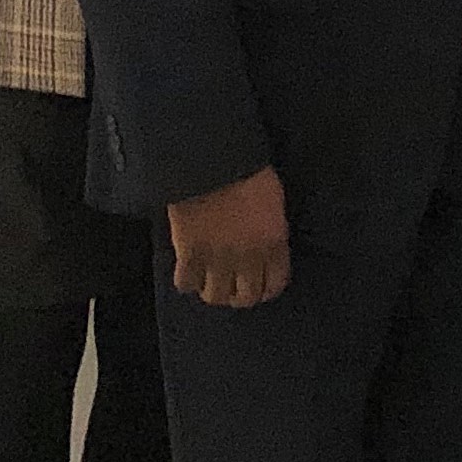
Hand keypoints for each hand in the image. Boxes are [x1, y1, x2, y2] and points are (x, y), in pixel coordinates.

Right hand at [166, 166, 289, 308]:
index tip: (262, 287)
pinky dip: (187, 282)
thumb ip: (272, 230)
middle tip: (234, 288)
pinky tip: (189, 272)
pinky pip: (186, 284)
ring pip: (215, 296)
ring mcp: (217, 260)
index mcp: (273, 243)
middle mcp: (248, 258)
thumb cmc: (248, 172)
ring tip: (210, 282)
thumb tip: (267, 246)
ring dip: (213, 291)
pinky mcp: (188, 255)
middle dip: (241, 296)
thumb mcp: (274, 201)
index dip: (268, 289)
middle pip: (246, 297)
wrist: (212, 163)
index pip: (275, 284)